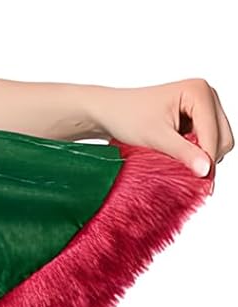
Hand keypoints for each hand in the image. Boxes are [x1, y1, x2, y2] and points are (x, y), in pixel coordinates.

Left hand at [93, 77, 232, 175]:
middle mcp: (207, 95)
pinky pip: (207, 143)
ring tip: (173, 156)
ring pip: (218, 142)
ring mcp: (204, 107)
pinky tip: (176, 153)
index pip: (215, 135)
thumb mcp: (156, 138)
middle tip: (182, 171)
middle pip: (223, 138)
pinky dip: (195, 153)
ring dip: (200, 156)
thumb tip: (206, 170)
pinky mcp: (198, 118)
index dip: (207, 160)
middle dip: (206, 158)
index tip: (198, 184)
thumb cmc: (128, 118)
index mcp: (200, 91)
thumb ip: (184, 153)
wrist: (112, 113)